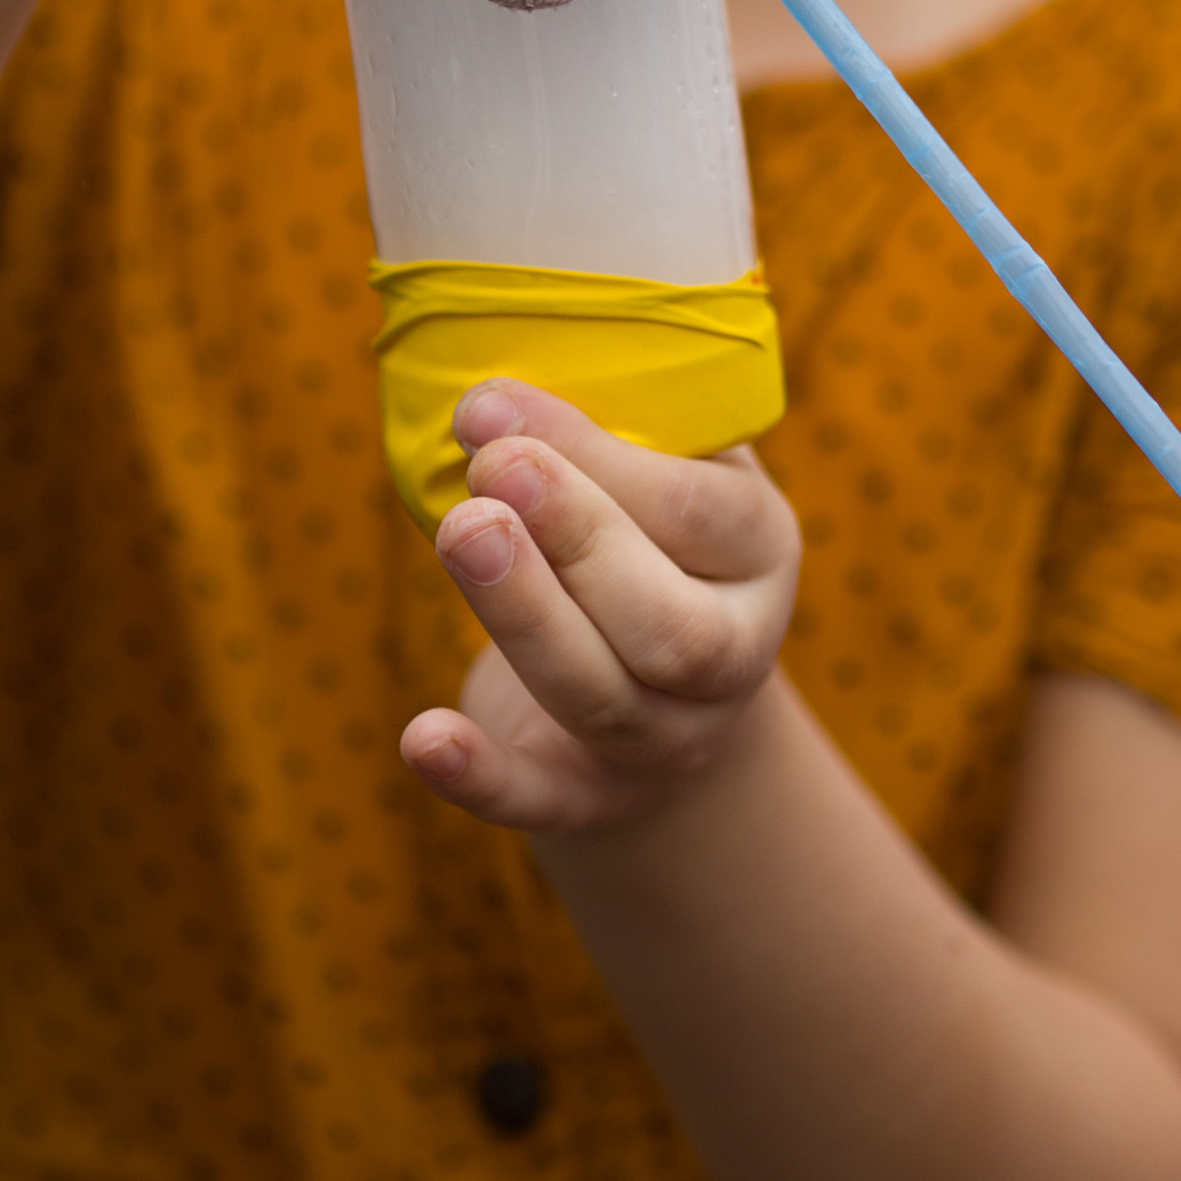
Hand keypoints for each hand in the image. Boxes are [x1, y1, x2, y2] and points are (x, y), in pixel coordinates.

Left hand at [401, 382, 799, 832]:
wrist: (667, 684)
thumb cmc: (644, 532)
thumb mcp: (661, 464)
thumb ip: (611, 423)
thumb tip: (493, 380)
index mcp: (758, 550)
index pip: (695, 512)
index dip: (594, 459)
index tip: (493, 404)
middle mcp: (731, 656)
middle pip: (668, 623)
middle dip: (575, 538)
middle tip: (490, 466)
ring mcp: (665, 740)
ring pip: (601, 698)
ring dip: (524, 615)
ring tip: (456, 530)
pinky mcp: (587, 799)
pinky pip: (537, 800)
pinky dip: (479, 776)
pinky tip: (423, 735)